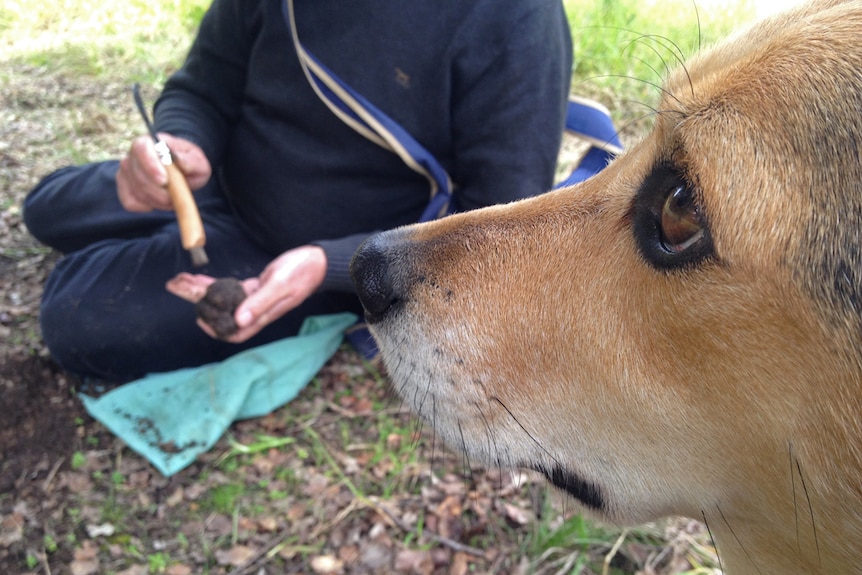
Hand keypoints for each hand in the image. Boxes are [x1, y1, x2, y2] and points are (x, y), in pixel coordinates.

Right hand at [117, 133, 210, 211]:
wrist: (183, 171)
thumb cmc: (189, 164)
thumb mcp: (197, 161)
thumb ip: (190, 161)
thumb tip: (178, 161)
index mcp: (150, 142)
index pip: (141, 149)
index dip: (150, 166)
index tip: (164, 181)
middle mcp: (133, 154)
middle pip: (139, 175)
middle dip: (159, 192)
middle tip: (175, 197)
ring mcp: (126, 171)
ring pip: (137, 191)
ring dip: (157, 201)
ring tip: (172, 198)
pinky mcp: (124, 187)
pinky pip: (130, 202)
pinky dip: (147, 206)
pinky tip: (158, 202)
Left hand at [165, 245, 327, 342]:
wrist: (316, 262)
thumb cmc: (301, 273)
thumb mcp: (281, 286)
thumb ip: (261, 303)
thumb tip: (238, 320)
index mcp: (262, 315)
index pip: (235, 332)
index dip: (216, 330)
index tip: (199, 318)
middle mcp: (256, 310)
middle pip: (223, 314)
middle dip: (199, 304)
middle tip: (176, 287)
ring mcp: (254, 299)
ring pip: (223, 300)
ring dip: (202, 291)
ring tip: (181, 280)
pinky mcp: (255, 287)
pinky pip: (231, 289)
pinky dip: (215, 283)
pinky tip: (200, 277)